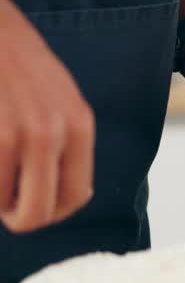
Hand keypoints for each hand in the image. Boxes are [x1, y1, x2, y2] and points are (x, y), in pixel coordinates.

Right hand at [0, 0, 95, 232]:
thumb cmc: (18, 63)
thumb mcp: (58, 98)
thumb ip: (64, 140)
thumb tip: (64, 195)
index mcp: (80, 126)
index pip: (76, 196)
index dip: (50, 211)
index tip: (30, 204)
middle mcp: (57, 133)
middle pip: (41, 214)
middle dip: (19, 219)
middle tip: (4, 204)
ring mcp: (23, 136)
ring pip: (7, 206)